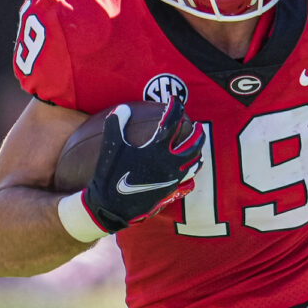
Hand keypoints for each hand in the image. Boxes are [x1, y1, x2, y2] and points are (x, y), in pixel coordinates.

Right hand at [82, 98, 204, 232]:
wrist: (111, 206)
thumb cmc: (110, 174)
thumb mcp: (110, 146)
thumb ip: (116, 124)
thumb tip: (123, 108)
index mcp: (157, 149)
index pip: (172, 122)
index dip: (175, 108)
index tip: (175, 101)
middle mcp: (170, 163)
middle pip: (193, 144)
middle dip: (197, 133)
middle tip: (198, 126)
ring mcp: (172, 180)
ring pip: (194, 164)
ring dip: (198, 153)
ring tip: (197, 148)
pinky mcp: (170, 193)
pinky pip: (187, 184)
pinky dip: (190, 176)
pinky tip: (189, 174)